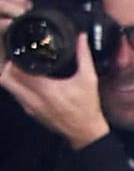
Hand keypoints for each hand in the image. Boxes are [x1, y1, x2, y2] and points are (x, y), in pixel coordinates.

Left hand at [0, 30, 109, 147]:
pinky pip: (16, 96)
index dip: (16, 57)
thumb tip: (81, 37)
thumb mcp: (88, 80)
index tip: (23, 50)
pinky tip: (28, 82)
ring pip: (8, 87)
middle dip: (9, 66)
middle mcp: (34, 100)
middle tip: (18, 59)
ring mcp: (30, 107)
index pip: (17, 70)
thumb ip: (84, 56)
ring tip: (22, 68)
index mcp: (46, 90)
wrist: (86, 133)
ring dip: (11, 76)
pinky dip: (17, 87)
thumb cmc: (86, 109)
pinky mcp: (31, 112)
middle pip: (6, 78)